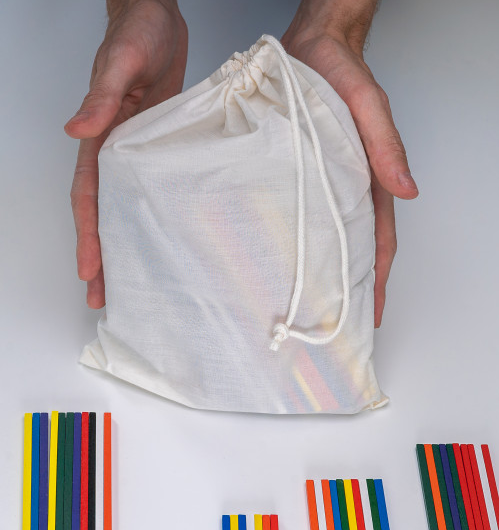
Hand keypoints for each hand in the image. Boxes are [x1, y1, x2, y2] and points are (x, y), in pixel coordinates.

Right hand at [65, 0, 187, 307]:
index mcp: (99, 138)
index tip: (88, 270)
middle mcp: (112, 152)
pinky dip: (148, 219)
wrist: (155, 17)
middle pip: (101, 213)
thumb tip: (76, 129)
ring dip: (122, 245)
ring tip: (127, 283)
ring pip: (123, 209)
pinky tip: (157, 239)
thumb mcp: (119, 61)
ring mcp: (133, 154)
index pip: (88, 196)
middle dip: (99, 255)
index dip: (87, 234)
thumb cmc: (136, 33)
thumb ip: (100, 96)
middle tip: (102, 297)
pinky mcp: (156, 148)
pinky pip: (148, 191)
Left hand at [281, 0, 418, 327]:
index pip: (377, 241)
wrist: (308, 48)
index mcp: (369, 178)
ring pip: (324, 234)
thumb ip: (384, 146)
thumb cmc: (340, 74)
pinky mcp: (294, 171)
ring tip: (305, 303)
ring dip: (320, 268)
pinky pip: (297, 211)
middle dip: (347, 287)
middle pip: (351, 247)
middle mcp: (345, 186)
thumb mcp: (368, 107)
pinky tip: (280, 256)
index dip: (376, 281)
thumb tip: (407, 190)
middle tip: (332, 323)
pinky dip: (294, 238)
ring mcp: (320, 181)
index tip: (371, 314)